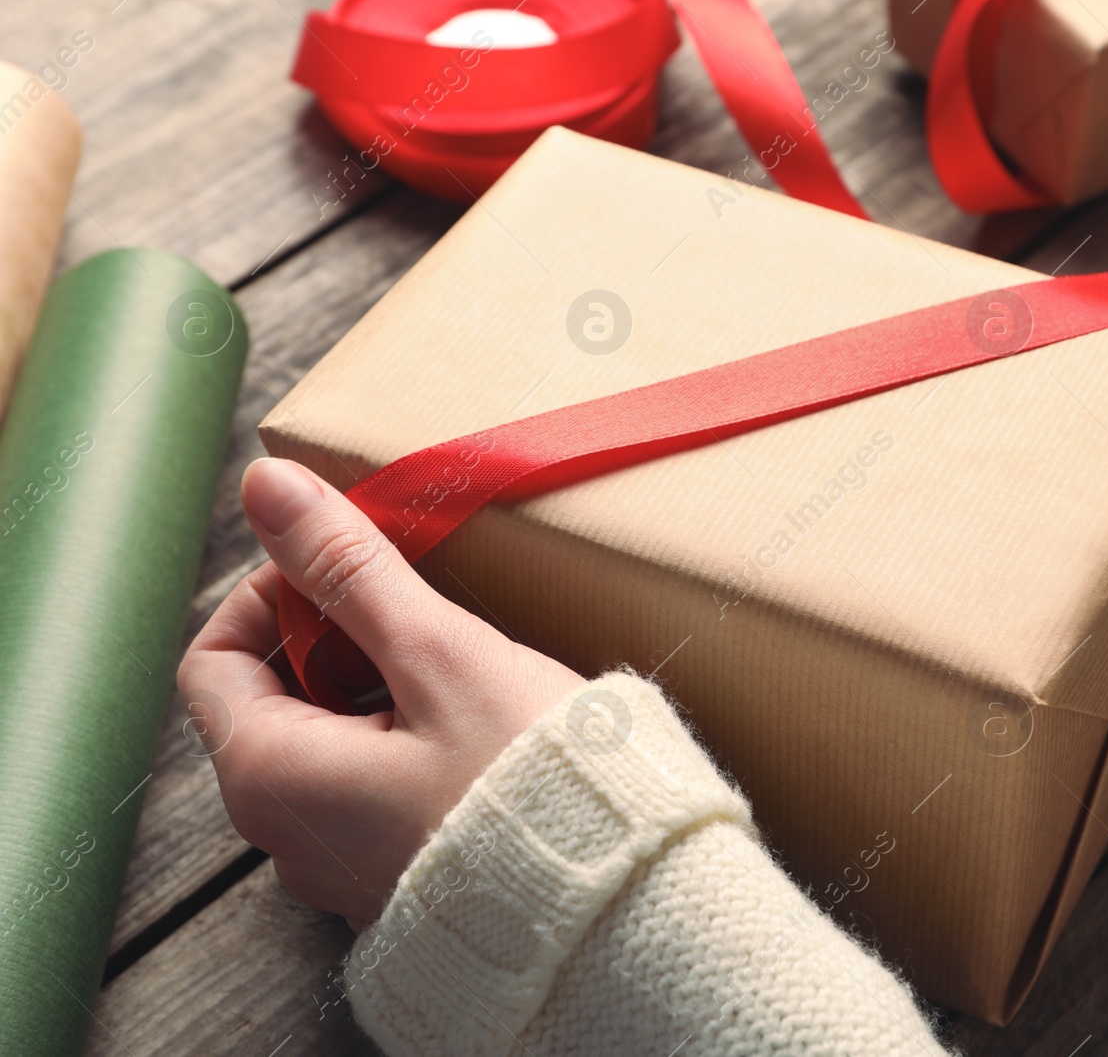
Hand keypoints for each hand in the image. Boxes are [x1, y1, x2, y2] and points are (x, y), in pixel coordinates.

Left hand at [177, 458, 585, 927]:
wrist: (616, 900)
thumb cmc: (526, 781)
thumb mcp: (438, 654)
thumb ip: (351, 570)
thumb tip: (267, 485)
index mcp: (271, 775)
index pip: (214, 658)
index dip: (273, 593)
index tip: (350, 568)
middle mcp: (287, 834)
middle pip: (272, 699)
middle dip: (335, 636)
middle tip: (416, 609)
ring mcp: (343, 862)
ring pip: (328, 741)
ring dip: (376, 685)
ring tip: (457, 664)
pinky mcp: (399, 874)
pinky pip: (373, 786)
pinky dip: (406, 737)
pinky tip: (476, 722)